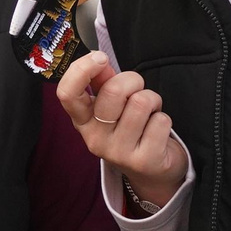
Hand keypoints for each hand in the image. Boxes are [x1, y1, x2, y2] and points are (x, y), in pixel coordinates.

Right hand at [55, 51, 186, 212]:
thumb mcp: (112, 106)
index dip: (82, 69)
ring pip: (141, 103)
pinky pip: (161, 121)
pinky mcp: (143, 161)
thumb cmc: (131, 129)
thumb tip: (100, 61)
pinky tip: (156, 132)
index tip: (100, 59)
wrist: (152, 172)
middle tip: (137, 92)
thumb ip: (103, 82)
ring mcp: (118, 152)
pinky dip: (164, 120)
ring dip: (152, 101)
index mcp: (82, 120)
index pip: (67, 93)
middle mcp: (95, 139)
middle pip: (114, 90)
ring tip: (149, 114)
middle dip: (133, 81)